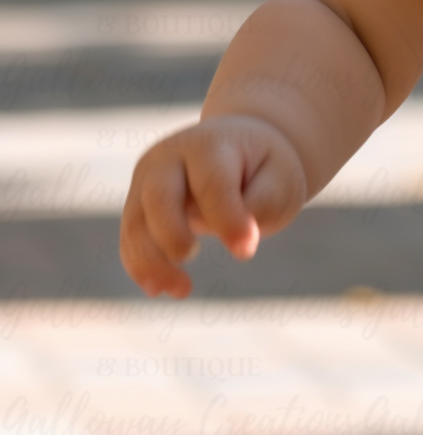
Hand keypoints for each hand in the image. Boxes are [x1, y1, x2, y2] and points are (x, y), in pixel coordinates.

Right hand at [119, 114, 308, 298]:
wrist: (240, 146)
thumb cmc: (263, 168)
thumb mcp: (280, 179)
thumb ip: (262, 204)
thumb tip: (233, 236)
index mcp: (211, 144)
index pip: (213, 184)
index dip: (228, 221)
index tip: (246, 251)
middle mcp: (171, 156)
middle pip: (158, 197)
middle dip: (171, 235)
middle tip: (193, 257)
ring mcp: (148, 178)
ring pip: (136, 222)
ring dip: (151, 263)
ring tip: (182, 290)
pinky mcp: (138, 202)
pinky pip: (131, 238)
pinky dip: (141, 266)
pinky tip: (160, 289)